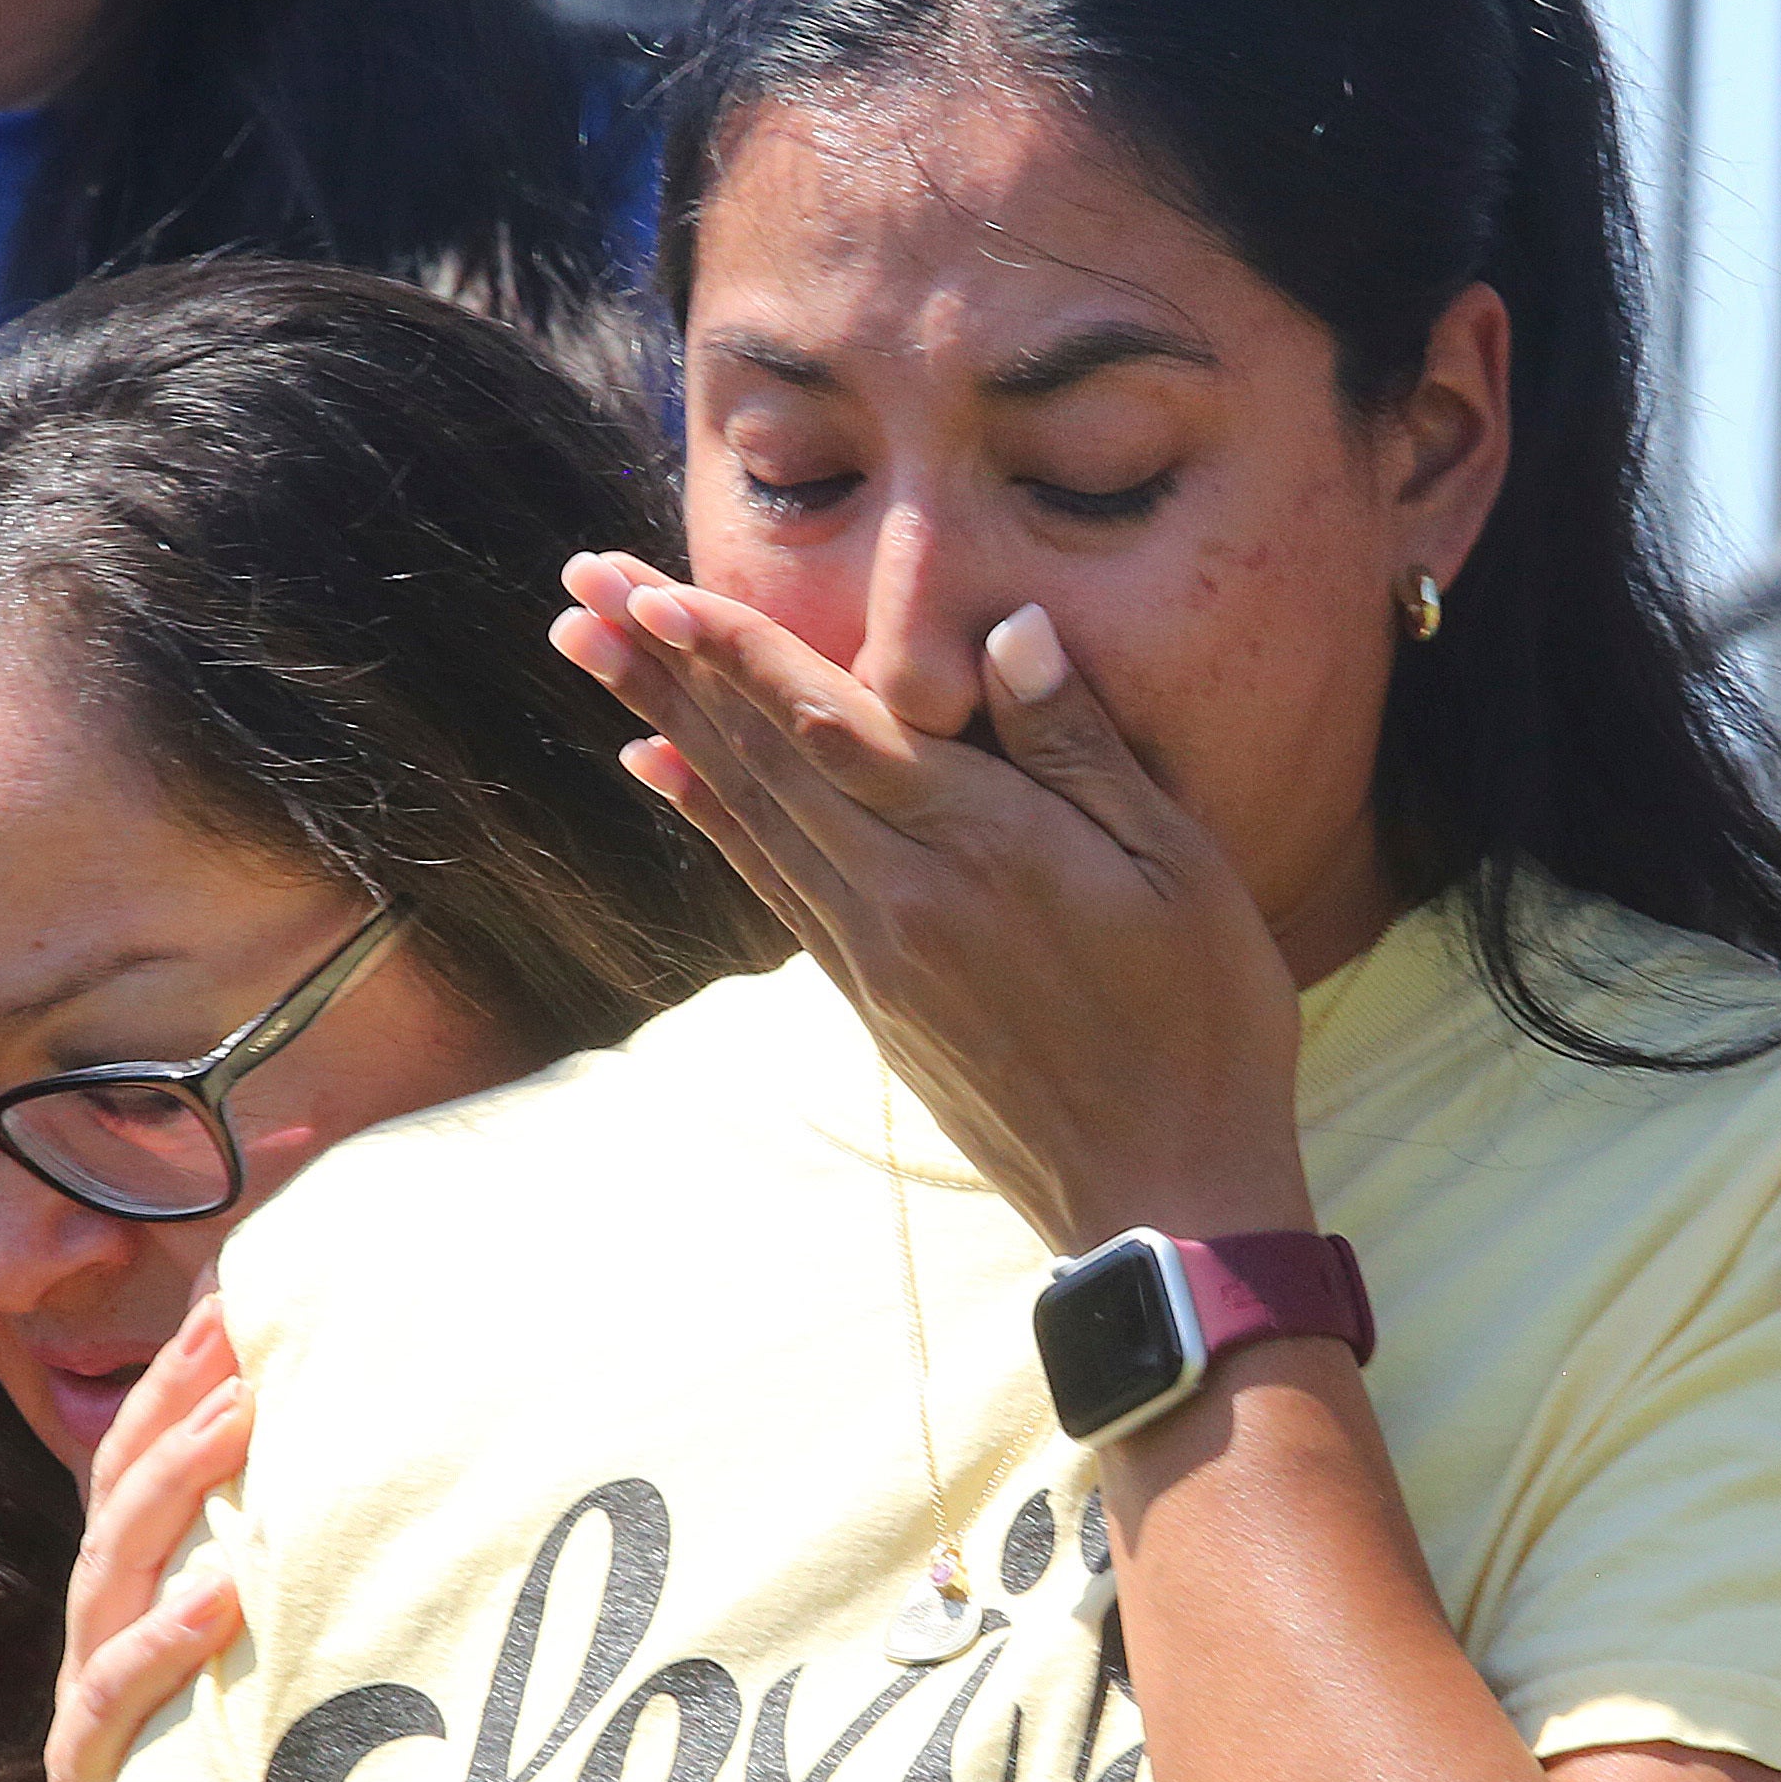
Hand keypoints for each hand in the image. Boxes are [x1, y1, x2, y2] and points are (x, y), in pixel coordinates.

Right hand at [23, 1296, 250, 1781]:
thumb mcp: (222, 1680)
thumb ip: (254, 1593)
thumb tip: (359, 1512)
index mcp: (128, 1593)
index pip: (141, 1459)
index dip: (179, 1374)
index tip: (242, 1291)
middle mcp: (97, 1626)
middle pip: (122, 1485)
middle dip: (178, 1397)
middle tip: (245, 1324)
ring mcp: (83, 1695)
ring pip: (112, 1564)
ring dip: (177, 1483)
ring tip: (240, 1417)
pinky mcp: (86, 1776)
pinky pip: (114, 1696)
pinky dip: (164, 1641)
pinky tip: (219, 1596)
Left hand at [550, 556, 1310, 1252]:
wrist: (1159, 1197)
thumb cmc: (1199, 1024)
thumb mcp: (1177, 869)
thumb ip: (1081, 747)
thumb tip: (1011, 630)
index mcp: (977, 847)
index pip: (824, 722)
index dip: (732, 650)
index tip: (647, 591)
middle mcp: (897, 894)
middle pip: (757, 755)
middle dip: (663, 661)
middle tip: (581, 584)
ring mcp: (871, 949)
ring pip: (746, 807)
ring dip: (663, 717)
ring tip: (588, 647)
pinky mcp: (869, 993)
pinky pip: (768, 876)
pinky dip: (707, 810)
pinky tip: (657, 764)